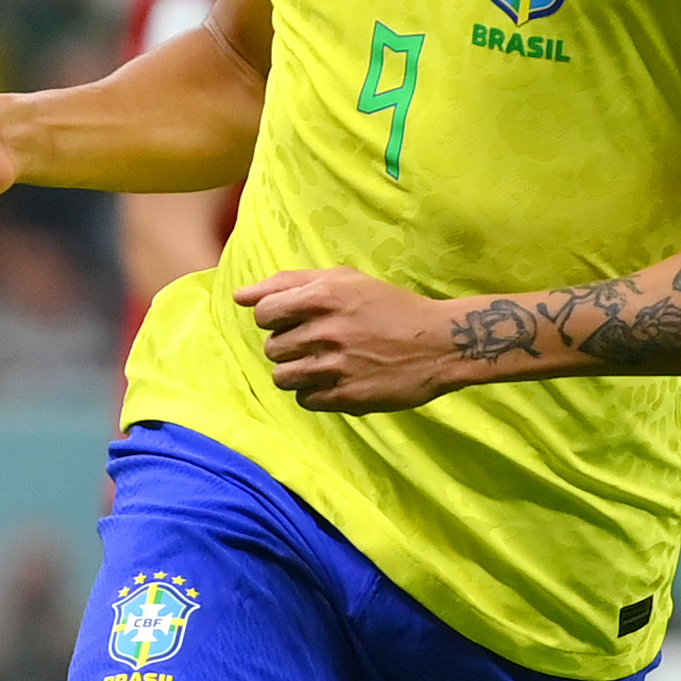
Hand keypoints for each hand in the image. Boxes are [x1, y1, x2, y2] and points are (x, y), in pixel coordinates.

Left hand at [238, 266, 469, 413]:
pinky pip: (305, 401)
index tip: (294, 319)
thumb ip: (289, 282)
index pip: (264, 313)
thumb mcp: (346, 279)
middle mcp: (327, 331)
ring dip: (298, 372)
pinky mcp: (347, 397)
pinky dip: (315, 393)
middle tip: (317, 342)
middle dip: (289, 346)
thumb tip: (239, 296)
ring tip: (323, 364)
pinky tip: (337, 380)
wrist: (440, 343)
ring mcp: (337, 367)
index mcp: (324, 296)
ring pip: (283, 378)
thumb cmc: (390, 306)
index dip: (275, 318)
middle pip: (273, 348)